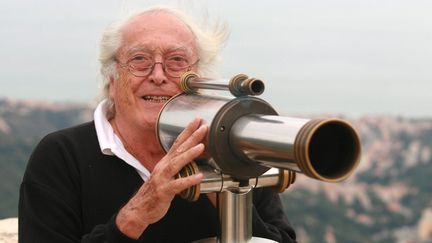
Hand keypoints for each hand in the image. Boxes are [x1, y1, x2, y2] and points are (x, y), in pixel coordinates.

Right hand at [115, 118, 206, 238]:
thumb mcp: (165, 175)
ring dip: (189, 154)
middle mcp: (163, 167)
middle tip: (203, 126)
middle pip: (178, 149)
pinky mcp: (164, 191)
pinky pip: (177, 185)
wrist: (139, 209)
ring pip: (176, 163)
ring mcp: (163, 179)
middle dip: (191, 137)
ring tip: (201, 146)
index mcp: (165, 162)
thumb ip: (176, 166)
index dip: (187, 131)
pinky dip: (188, 180)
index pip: (177, 143)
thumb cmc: (155, 192)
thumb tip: (189, 158)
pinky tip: (199, 176)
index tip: (197, 121)